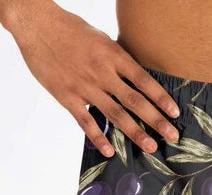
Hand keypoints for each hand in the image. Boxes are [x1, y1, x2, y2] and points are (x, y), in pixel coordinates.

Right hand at [4, 0, 179, 156]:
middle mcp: (102, 73)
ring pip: (116, 114)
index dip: (161, 97)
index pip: (143, 80)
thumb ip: (116, 59)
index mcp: (113, 55)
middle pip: (135, 101)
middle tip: (172, 135)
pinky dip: (98, 138)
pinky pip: (86, 122)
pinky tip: (110, 151)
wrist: (36, 25)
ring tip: (151, 147)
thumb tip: (133, 77)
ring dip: (135, 133)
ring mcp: (85, 87)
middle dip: (156, 120)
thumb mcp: (100, 38)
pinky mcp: (68, 98)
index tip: (175, 113)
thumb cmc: (69, 29)